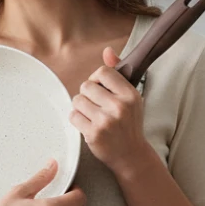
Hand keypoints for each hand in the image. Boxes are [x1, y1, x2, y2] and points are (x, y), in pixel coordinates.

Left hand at [70, 47, 152, 178]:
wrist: (131, 155)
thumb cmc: (129, 123)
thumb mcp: (130, 97)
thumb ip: (117, 74)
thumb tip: (107, 51)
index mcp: (130, 94)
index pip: (103, 72)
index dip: (97, 79)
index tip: (100, 89)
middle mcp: (119, 106)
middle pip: (86, 86)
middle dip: (87, 94)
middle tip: (95, 105)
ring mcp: (106, 121)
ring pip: (77, 100)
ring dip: (81, 107)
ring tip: (92, 115)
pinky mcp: (93, 134)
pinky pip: (73, 116)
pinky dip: (77, 119)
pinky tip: (88, 124)